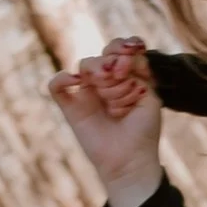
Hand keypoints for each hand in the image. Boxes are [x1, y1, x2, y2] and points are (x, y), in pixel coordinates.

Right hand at [49, 44, 163, 206]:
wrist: (130, 161)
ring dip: (99, 70)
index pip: (121, 49)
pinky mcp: (71, 107)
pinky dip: (62, 78)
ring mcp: (86, 93)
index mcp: (125, 77)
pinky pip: (56, 86)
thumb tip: (125, 56)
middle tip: (123, 73)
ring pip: (84, 65)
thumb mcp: (150, 97)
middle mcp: (105, 82)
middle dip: (115, 58)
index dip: (127, 45)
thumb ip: (140, 73)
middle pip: (103, 54)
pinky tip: (76, 81)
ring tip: (109, 90)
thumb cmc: (143, 130)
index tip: (136, 51)